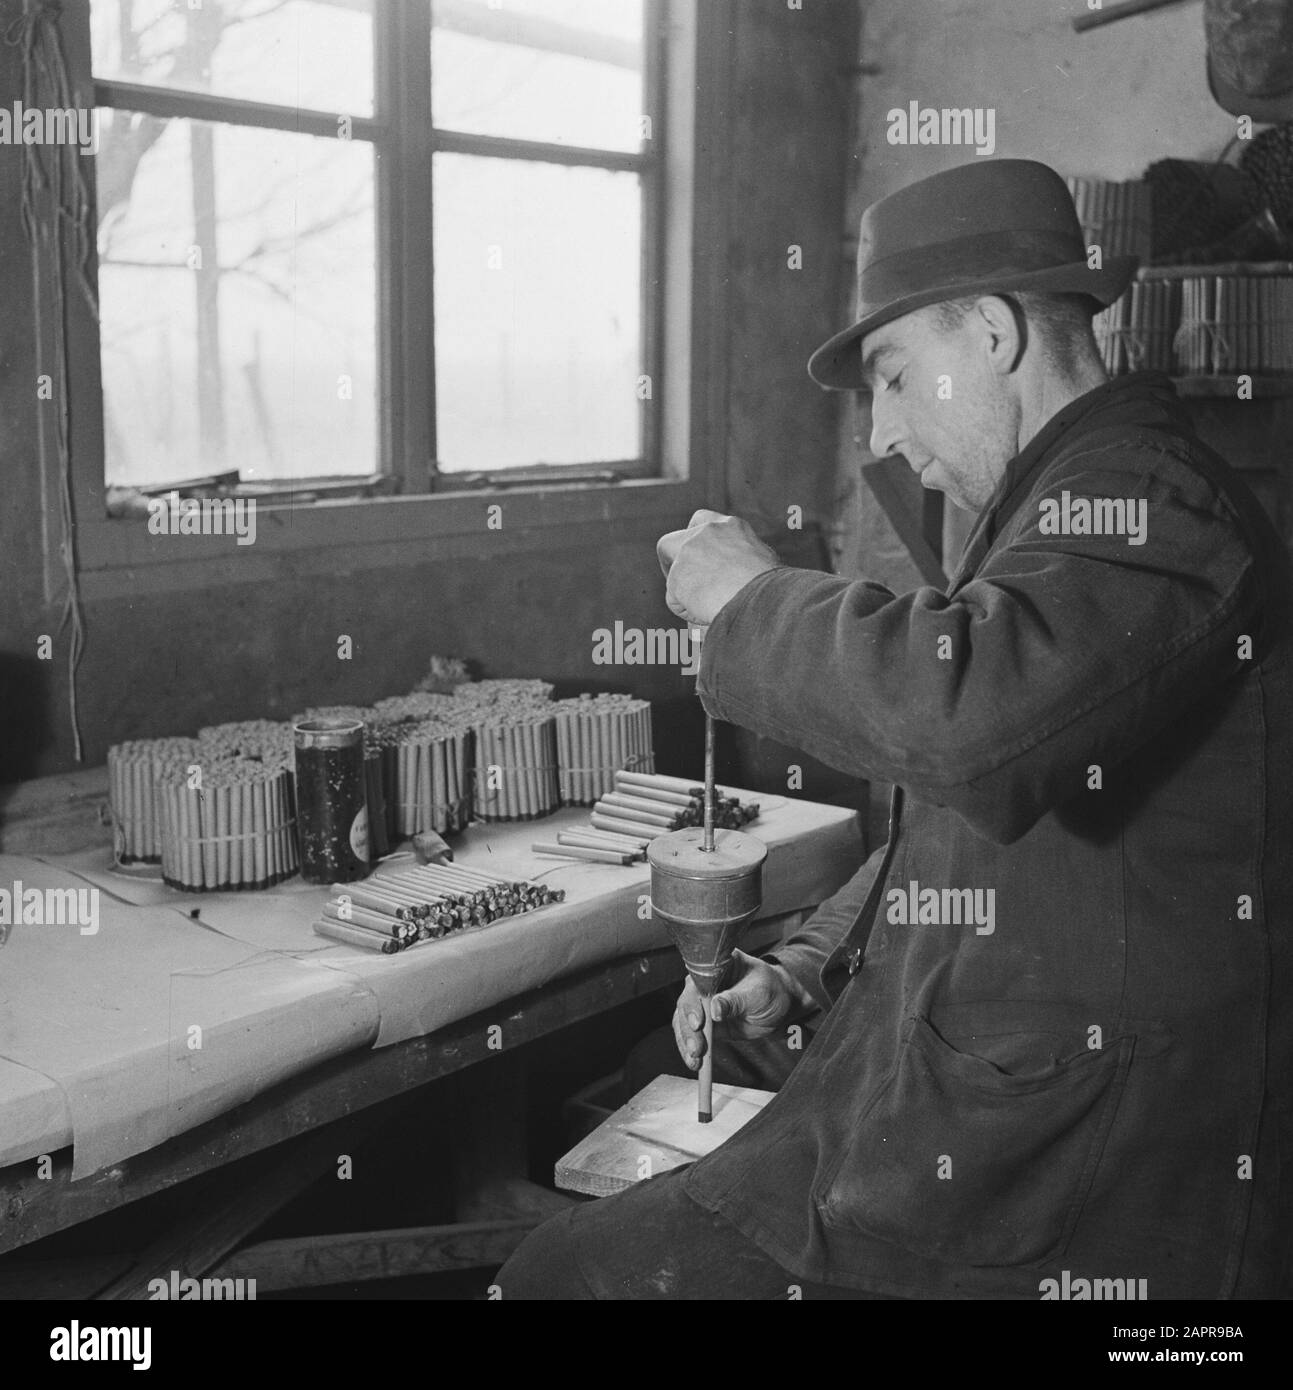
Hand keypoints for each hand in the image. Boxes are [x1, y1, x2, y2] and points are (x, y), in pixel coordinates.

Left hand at [656, 510, 779, 626]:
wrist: (763, 597)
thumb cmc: (773, 587)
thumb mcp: (761, 562)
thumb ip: (740, 560)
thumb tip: (734, 576)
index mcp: (731, 526)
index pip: (702, 521)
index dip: (694, 540)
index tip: (698, 557)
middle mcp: (706, 532)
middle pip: (672, 541)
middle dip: (670, 561)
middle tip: (679, 580)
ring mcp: (689, 552)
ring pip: (672, 573)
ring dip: (681, 590)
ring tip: (703, 609)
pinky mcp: (678, 577)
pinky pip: (675, 600)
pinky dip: (687, 611)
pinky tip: (707, 616)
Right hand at [671, 949, 799, 1069]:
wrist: (780, 1005)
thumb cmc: (770, 990)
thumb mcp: (757, 993)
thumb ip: (735, 1000)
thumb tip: (715, 1009)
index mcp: (715, 967)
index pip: (697, 983)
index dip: (693, 1002)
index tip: (698, 1022)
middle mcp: (703, 983)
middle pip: (686, 1004)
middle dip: (688, 1028)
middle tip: (697, 1047)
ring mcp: (702, 1004)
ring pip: (683, 1022)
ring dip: (687, 1042)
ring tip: (695, 1060)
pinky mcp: (705, 1023)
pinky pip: (691, 1035)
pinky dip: (690, 1049)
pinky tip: (695, 1062)